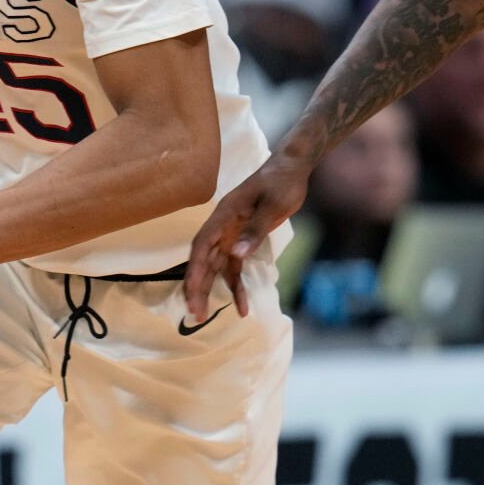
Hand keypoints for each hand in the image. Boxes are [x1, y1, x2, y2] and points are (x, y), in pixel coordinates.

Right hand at [184, 153, 308, 321]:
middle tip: (195, 313)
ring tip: (205, 316)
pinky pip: (234, 266)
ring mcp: (231, 233)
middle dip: (197, 286)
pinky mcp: (243, 238)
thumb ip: (255, 231)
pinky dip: (236, 285)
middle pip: (204, 259)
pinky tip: (242, 306)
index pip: (202, 245)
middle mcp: (223, 225)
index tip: (191, 293)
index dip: (194, 270)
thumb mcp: (272, 206)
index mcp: (224, 215)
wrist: (292, 168)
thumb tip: (236, 254)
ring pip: (216, 266)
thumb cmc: (282, 182)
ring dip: (211, 289)